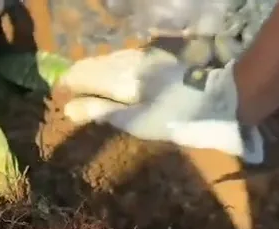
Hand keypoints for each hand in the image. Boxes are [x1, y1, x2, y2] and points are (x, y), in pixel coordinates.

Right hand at [57, 47, 264, 164]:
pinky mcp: (157, 59)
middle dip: (80, 75)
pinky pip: (126, 60)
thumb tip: (68, 109)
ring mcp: (143, 58)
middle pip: (95, 64)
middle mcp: (126, 62)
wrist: (219, 100)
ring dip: (97, 71)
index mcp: (117, 78)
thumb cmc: (174, 118)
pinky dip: (114, 68)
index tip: (59, 93)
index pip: (82, 74)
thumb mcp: (134, 121)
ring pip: (110, 60)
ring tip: (88, 83)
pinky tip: (115, 77)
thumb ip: (100, 111)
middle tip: (69, 88)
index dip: (68, 83)